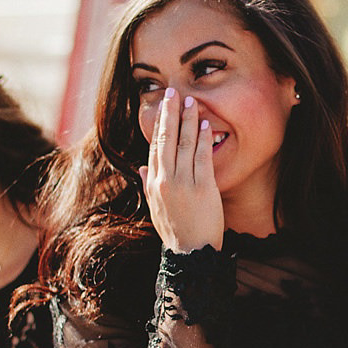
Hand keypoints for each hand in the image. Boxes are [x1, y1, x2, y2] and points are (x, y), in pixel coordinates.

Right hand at [141, 88, 223, 251]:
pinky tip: (205, 125)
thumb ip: (149, 184)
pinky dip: (202, 140)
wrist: (191, 254)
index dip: (159, 125)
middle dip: (170, 114)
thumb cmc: (175, 231)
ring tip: (192, 102)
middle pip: (166, 140)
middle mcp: (166, 181)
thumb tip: (142, 166)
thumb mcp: (156, 208)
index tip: (163, 106)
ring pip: (184, 145)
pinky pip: (202, 158)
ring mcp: (184, 184)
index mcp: (154, 183)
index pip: (155, 147)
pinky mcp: (203, 189)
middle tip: (174, 93)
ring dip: (188, 121)